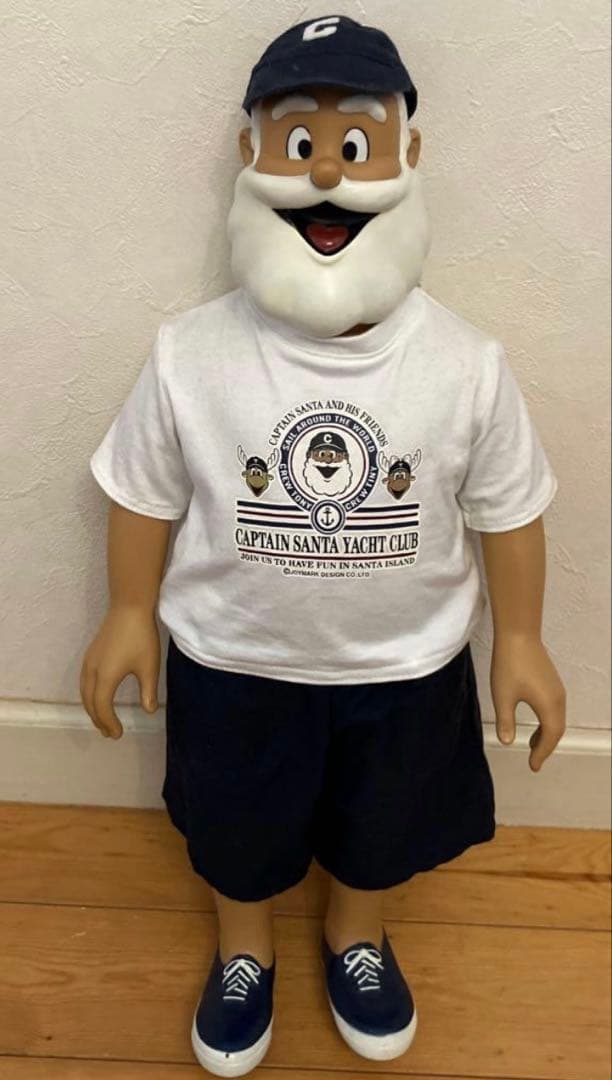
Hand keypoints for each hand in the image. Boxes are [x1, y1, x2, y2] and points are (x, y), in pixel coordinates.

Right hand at [80, 606, 160, 738]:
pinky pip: (84, 682)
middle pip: (90, 702)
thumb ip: (148, 691)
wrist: (129, 607)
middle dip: (98, 720)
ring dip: (92, 708)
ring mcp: (89, 661)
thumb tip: (149, 712)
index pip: (102, 707)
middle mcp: (92, 671)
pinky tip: (99, 696)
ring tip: (103, 720)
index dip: (109, 723)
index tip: (118, 734)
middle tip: (109, 733)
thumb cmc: (141, 636)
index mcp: (105, 677)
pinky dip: (89, 696)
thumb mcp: (149, 666)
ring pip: (84, 692)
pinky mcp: (90, 654)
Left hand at [490, 635, 565, 770]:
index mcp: (549, 706)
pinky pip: (554, 708)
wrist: (518, 634)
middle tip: (534, 759)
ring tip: (533, 744)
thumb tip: (508, 742)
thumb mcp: (503, 697)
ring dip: (547, 733)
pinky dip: (547, 720)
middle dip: (546, 746)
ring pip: (556, 718)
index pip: (550, 737)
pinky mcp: (552, 681)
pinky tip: (534, 720)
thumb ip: (505, 722)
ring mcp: (557, 689)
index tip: (533, 766)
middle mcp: (558, 699)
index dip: (542, 754)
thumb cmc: (509, 665)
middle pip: (557, 729)